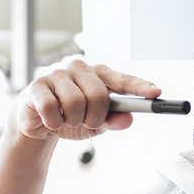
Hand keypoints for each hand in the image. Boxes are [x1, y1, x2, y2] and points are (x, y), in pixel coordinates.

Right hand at [15, 60, 160, 141]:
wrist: (37, 125)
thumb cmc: (70, 118)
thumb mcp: (96, 124)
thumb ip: (113, 120)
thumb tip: (129, 119)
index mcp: (98, 75)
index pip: (123, 79)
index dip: (140, 86)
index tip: (156, 94)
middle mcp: (79, 69)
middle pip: (99, 95)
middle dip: (95, 117)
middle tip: (87, 122)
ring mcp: (57, 74)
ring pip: (75, 104)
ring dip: (73, 121)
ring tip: (67, 120)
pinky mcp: (37, 85)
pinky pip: (52, 109)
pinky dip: (54, 122)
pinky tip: (50, 120)